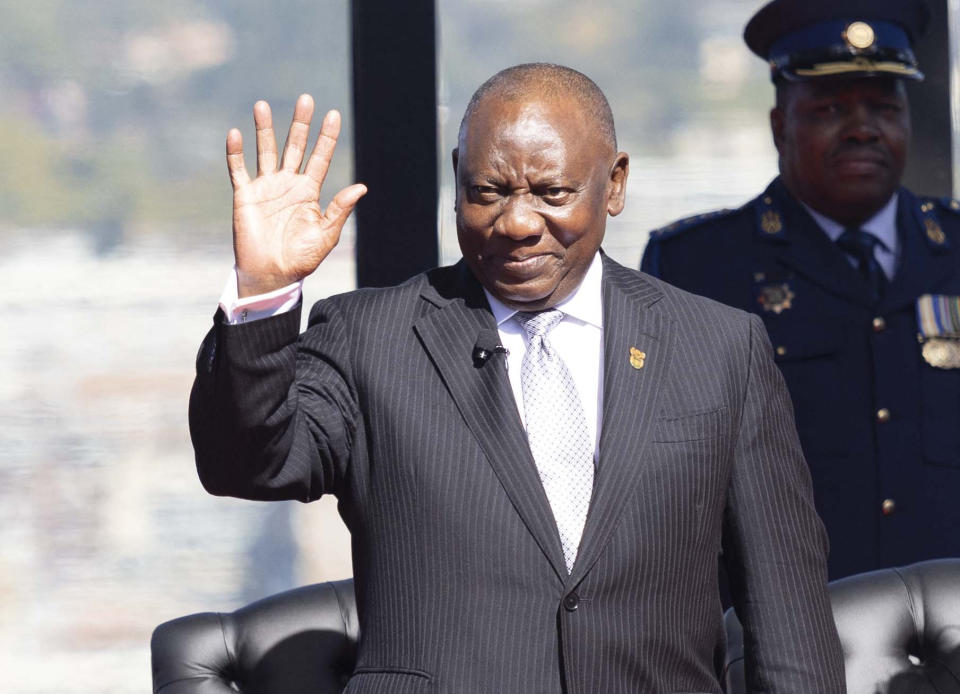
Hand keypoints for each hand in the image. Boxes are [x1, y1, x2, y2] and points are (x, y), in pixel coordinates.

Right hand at [226, 94, 366, 296]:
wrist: (272, 275)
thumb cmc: (301, 259)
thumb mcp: (325, 235)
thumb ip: (340, 210)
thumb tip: (362, 187)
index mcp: (309, 191)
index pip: (320, 157)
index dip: (327, 137)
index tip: (334, 114)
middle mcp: (288, 184)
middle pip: (295, 146)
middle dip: (300, 124)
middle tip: (306, 99)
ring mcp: (266, 187)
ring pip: (266, 151)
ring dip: (264, 129)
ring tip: (262, 105)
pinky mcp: (245, 196)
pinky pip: (238, 170)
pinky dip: (235, 153)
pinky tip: (236, 134)